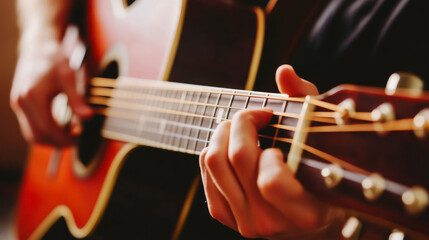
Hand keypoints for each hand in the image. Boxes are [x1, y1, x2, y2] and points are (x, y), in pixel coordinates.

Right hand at [10, 28, 92, 145]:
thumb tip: (88, 117)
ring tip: (69, 134)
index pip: (48, 128)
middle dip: (57, 142)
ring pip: (31, 134)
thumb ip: (77, 99)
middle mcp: (21, 102)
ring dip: (50, 139)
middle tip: (75, 139)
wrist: (39, 47)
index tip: (79, 136)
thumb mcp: (70, 77)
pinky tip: (59, 127)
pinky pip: (29, 126)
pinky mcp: (18, 103)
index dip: (64, 137)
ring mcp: (17, 103)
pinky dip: (44, 131)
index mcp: (33, 96)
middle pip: (37, 136)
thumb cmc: (55, 60)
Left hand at [199, 65, 332, 238]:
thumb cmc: (316, 173)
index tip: (280, 135)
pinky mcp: (223, 214)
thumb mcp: (320, 141)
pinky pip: (205, 170)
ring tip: (240, 126)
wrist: (303, 218)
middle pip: (237, 159)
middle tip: (256, 115)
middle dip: (244, 123)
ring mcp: (243, 221)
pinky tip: (231, 145)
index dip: (270, 150)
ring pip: (214, 162)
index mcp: (305, 212)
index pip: (270, 181)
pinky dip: (214, 147)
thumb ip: (306, 103)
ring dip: (224, 132)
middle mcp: (270, 223)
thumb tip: (284, 71)